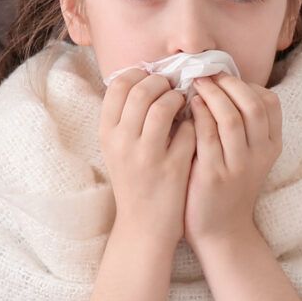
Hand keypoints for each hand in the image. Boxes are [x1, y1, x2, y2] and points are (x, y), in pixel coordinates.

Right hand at [99, 71, 194, 246]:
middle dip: (162, 83)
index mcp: (107, 133)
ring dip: (178, 99)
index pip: (117, 85)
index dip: (139, 75)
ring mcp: (146, 155)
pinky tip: (195, 128)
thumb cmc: (134, 180)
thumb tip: (148, 80)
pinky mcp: (171, 168)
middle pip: (141, 91)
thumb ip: (127, 117)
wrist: (143, 225)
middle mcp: (122, 142)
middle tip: (173, 87)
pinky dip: (194, 123)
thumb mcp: (117, 148)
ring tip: (184, 103)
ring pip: (164, 107)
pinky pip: (188, 131)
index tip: (152, 79)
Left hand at [184, 74, 280, 253]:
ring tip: (195, 83)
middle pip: (253, 104)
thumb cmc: (225, 184)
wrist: (219, 230)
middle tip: (206, 72)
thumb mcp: (243, 154)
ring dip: (212, 94)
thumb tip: (218, 84)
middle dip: (228, 83)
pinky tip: (187, 106)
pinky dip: (199, 116)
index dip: (245, 83)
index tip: (223, 74)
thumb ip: (238, 124)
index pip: (270, 102)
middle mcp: (260, 154)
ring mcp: (239, 165)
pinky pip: (208, 137)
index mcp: (270, 145)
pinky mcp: (215, 175)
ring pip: (232, 118)